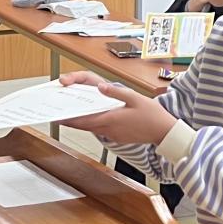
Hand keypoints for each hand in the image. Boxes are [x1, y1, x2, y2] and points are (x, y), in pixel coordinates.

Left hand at [58, 77, 177, 144]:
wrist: (164, 132)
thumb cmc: (152, 115)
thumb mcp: (135, 98)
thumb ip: (116, 92)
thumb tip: (100, 86)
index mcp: (111, 119)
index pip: (85, 120)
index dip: (70, 119)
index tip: (58, 117)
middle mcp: (110, 129)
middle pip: (85, 126)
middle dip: (71, 122)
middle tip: (58, 117)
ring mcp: (114, 135)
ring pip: (93, 129)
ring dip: (82, 124)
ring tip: (71, 116)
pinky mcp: (118, 137)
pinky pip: (101, 131)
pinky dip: (93, 125)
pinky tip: (92, 119)